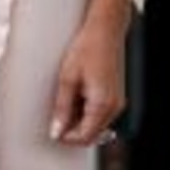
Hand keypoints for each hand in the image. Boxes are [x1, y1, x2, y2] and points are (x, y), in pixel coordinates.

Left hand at [50, 18, 126, 146]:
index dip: (66, 138)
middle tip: (54, 118)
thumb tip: (57, 130)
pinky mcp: (115, 97)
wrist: (104, 32)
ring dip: (78, 122)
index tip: (52, 132)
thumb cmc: (86, 49)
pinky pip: (100, 114)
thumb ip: (62, 108)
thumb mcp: (67, 79)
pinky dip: (86, 112)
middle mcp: (115, 108)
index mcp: (103, 105)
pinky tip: (75, 96)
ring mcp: (117, 103)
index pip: (85, 137)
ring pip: (96, 125)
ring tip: (64, 101)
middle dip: (72, 131)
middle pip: (92, 134)